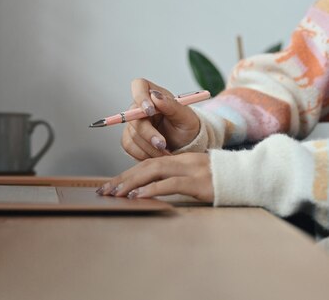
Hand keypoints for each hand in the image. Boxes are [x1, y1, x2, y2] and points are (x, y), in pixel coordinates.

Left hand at [96, 152, 213, 202]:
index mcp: (177, 158)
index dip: (125, 174)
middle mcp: (181, 160)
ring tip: (116, 193)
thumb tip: (149, 191)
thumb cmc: (221, 179)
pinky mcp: (198, 182)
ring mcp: (190, 169)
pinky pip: (171, 184)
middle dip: (122, 179)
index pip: (145, 164)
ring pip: (153, 172)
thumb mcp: (194, 176)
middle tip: (104, 191)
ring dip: (131, 183)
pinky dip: (152, 189)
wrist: (250, 177)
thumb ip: (173, 179)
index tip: (109, 185)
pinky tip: (139, 195)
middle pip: (144, 166)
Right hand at [121, 78, 200, 159]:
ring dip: (149, 147)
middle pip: (133, 117)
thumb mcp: (186, 118)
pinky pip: (129, 146)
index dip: (140, 96)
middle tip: (162, 145)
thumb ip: (172, 106)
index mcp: (154, 95)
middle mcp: (140, 108)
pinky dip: (143, 153)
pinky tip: (156, 154)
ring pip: (132, 135)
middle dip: (148, 134)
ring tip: (166, 152)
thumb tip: (156, 96)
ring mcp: (134, 124)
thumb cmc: (187, 129)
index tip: (149, 111)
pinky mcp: (130, 139)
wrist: (186, 147)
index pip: (139, 86)